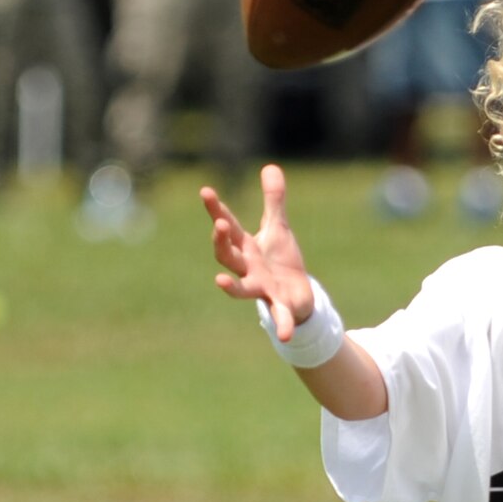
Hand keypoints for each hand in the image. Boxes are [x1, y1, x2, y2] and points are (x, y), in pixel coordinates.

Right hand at [202, 164, 314, 338]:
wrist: (297, 294)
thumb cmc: (282, 261)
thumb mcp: (279, 227)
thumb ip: (274, 200)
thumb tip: (270, 166)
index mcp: (246, 248)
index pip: (228, 226)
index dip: (216, 210)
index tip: (205, 191)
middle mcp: (248, 268)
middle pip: (227, 256)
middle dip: (221, 242)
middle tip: (220, 225)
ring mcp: (260, 287)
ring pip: (242, 288)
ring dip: (231, 287)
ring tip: (218, 282)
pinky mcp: (278, 304)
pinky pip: (279, 315)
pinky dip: (281, 324)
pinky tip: (284, 335)